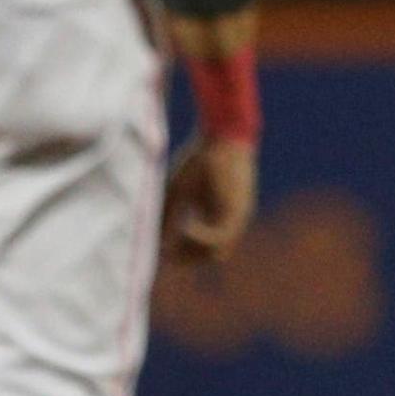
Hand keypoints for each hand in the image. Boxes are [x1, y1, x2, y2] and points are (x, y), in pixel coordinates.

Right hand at [166, 134, 258, 261]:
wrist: (222, 136)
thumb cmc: (199, 159)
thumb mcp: (178, 192)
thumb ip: (169, 216)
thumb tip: (156, 242)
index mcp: (217, 216)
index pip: (204, 248)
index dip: (183, 254)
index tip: (163, 252)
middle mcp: (229, 221)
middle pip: (211, 256)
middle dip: (188, 259)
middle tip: (167, 255)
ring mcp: (236, 218)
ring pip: (218, 253)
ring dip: (193, 252)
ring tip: (173, 243)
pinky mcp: (237, 210)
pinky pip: (221, 237)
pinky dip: (200, 237)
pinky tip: (185, 227)